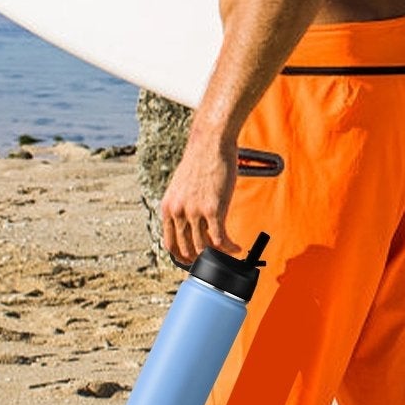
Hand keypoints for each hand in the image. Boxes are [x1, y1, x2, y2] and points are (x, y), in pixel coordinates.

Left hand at [159, 129, 241, 266]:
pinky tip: (237, 248)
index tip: (193, 261)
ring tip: (229, 253)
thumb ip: (183, 205)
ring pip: (204, 248)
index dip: (182, 258)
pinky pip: (221, 239)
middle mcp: (177, 212)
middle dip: (201, 259)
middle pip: (187, 250)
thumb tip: (192, 222)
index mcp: (168, 207)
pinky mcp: (213, 209)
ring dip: (218, 255)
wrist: (210, 143)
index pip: (170, 244)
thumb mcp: (182, 186)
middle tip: (214, 261)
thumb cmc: (200, 160)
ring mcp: (194, 212)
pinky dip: (230, 248)